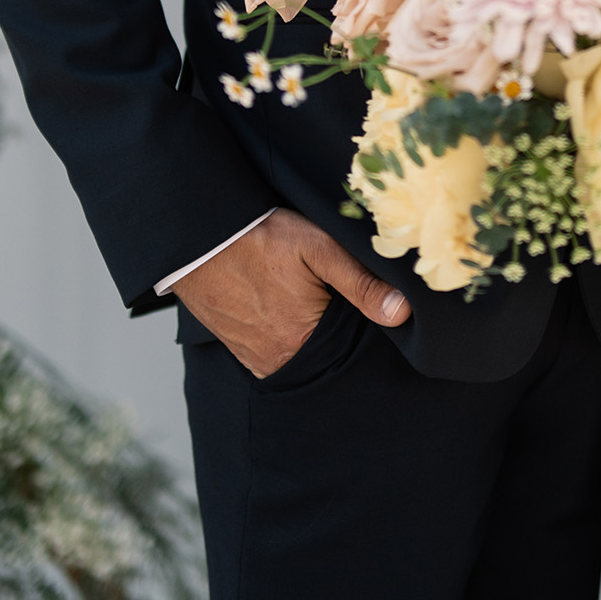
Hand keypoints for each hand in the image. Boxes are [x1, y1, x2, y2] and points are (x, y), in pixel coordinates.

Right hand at [172, 207, 410, 378]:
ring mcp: (256, 359)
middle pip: (325, 352)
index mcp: (305, 341)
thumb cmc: (260, 239)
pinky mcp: (239, 350)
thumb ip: (362, 282)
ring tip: (303, 298)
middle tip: (328, 293)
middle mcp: (280, 360)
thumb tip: (402, 313)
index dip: (360, 322)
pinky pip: (273, 352)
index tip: (358, 300)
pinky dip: (284, 335)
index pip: (351, 344)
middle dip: (335, 329)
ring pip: (299, 354)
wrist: (198, 238)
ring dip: (308, 333)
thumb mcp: (319, 248)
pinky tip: (283, 307)